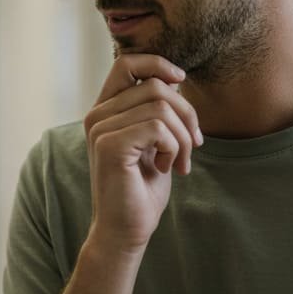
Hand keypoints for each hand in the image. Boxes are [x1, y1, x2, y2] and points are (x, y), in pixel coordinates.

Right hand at [83, 54, 201, 255]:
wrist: (126, 230)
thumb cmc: (141, 189)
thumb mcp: (154, 141)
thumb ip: (156, 110)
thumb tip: (175, 79)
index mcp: (105, 110)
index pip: (126, 63)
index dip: (158, 64)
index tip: (181, 81)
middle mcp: (97, 115)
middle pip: (156, 86)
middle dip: (187, 114)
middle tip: (195, 146)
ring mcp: (100, 129)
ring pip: (161, 106)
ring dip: (184, 136)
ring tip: (181, 161)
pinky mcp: (109, 145)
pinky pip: (158, 127)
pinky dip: (175, 147)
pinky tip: (169, 167)